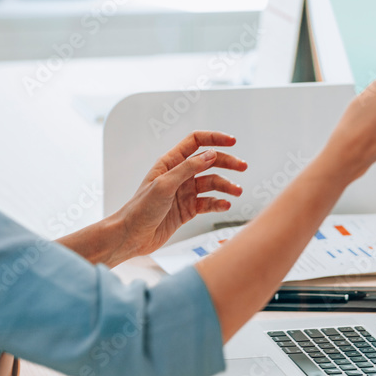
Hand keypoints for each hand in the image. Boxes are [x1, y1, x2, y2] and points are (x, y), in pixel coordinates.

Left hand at [109, 131, 246, 258]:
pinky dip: (218, 203)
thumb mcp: (164, 185)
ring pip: (211, 184)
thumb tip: (210, 154)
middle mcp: (178, 175)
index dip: (214, 139)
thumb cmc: (140, 209)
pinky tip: (225, 205)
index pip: (195, 142)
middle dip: (227, 163)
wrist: (132, 236)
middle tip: (243, 167)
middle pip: (208, 162)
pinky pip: (208, 203)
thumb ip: (188, 169)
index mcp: (170, 163)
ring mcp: (184, 193)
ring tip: (237, 192)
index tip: (232, 142)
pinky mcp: (187, 210)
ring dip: (226, 186)